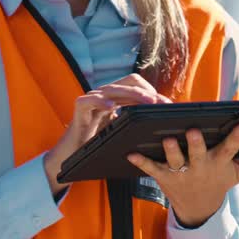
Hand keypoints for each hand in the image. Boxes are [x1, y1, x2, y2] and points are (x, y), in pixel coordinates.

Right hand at [43, 74, 171, 194]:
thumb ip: (135, 125)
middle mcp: (104, 95)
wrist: (72, 156)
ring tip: (146, 101)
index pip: (136, 84)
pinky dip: (101, 102)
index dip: (151, 91)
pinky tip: (112, 108)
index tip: (166, 104)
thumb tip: (161, 127)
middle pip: (128, 82)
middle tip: (160, 103)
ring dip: (132, 94)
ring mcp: (91, 99)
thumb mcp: (120, 132)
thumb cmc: (97, 145)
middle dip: (146, 91)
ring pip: (113, 89)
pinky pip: (90, 100)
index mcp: (115, 98)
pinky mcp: (79, 107)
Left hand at [127, 124, 238, 227]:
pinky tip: (131, 153)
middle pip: (198, 154)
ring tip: (167, 138)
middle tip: (194, 131)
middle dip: (196, 143)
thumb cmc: (218, 182)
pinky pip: (151, 169)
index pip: (230, 149)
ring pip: (175, 161)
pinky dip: (141, 162)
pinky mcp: (165, 177)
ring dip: (170, 150)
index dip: (237, 138)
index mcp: (218, 164)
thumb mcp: (238, 173)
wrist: (198, 210)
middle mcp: (200, 168)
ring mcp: (181, 173)